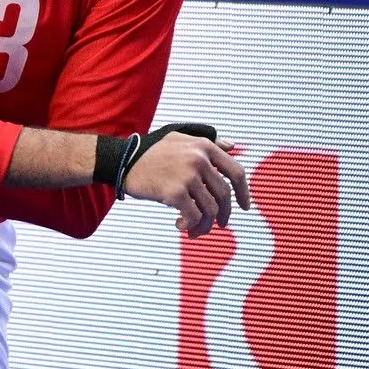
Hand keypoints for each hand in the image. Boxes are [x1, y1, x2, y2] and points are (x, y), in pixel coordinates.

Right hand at [122, 125, 249, 238]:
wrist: (123, 161)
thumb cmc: (151, 152)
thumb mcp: (180, 138)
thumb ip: (207, 141)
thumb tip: (232, 147)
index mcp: (204, 146)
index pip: (236, 172)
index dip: (244, 192)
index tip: (245, 206)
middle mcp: (199, 159)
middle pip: (224, 195)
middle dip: (224, 214)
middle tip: (219, 225)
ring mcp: (187, 175)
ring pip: (210, 210)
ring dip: (204, 225)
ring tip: (195, 230)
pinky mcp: (175, 192)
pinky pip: (193, 217)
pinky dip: (190, 226)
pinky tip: (180, 226)